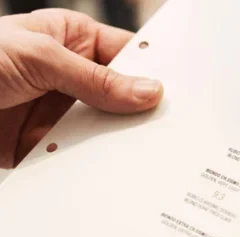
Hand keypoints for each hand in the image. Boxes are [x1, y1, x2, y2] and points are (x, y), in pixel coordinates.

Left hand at [0, 9, 162, 168]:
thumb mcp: (38, 58)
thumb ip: (95, 80)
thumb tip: (148, 90)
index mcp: (70, 40)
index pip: (125, 54)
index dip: (152, 71)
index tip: (178, 92)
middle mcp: (67, 76)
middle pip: (119, 96)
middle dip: (138, 112)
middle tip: (166, 127)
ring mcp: (55, 112)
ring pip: (102, 130)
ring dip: (115, 141)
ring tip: (142, 153)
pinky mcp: (42, 146)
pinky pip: (77, 157)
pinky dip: (90, 165)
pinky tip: (107, 170)